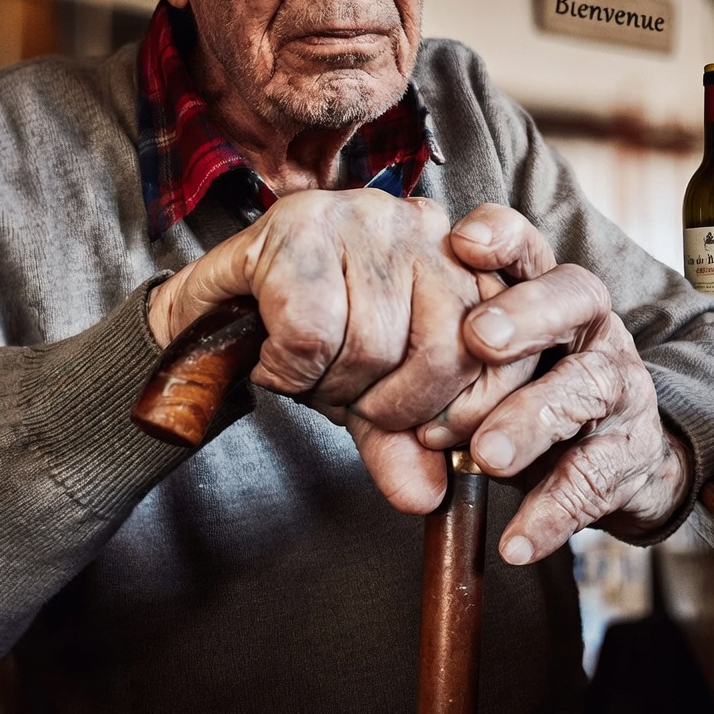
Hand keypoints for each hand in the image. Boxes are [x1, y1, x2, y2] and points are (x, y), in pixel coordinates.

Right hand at [148, 189, 493, 509]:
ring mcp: (364, 217)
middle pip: (445, 350)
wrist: (207, 317)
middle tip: (349, 398)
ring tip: (306, 372)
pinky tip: (275, 358)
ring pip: (374, 344)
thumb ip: (404, 444)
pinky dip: (287, 369)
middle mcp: (423, 228)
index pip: (507, 346)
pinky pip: (312, 333)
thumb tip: (427, 496)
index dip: (474, 405)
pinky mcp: (301, 225)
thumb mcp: (369, 400)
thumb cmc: (302, 347)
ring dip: (329, 386)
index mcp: (460, 264)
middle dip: (391, 405)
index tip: (433, 433)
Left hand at [417, 204, 693, 564]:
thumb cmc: (523, 399)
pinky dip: (552, 512)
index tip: (462, 241)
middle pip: (574, 297)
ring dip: (532, 419)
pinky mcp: (629, 453)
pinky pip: (595, 478)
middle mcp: (590, 328)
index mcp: (545, 296)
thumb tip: (340, 398)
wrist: (614, 462)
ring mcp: (618, 386)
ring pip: (587, 386)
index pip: (529, 248)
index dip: (503, 236)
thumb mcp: (476, 376)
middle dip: (527, 314)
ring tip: (487, 455)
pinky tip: (517, 542)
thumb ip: (421, 378)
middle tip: (480, 338)